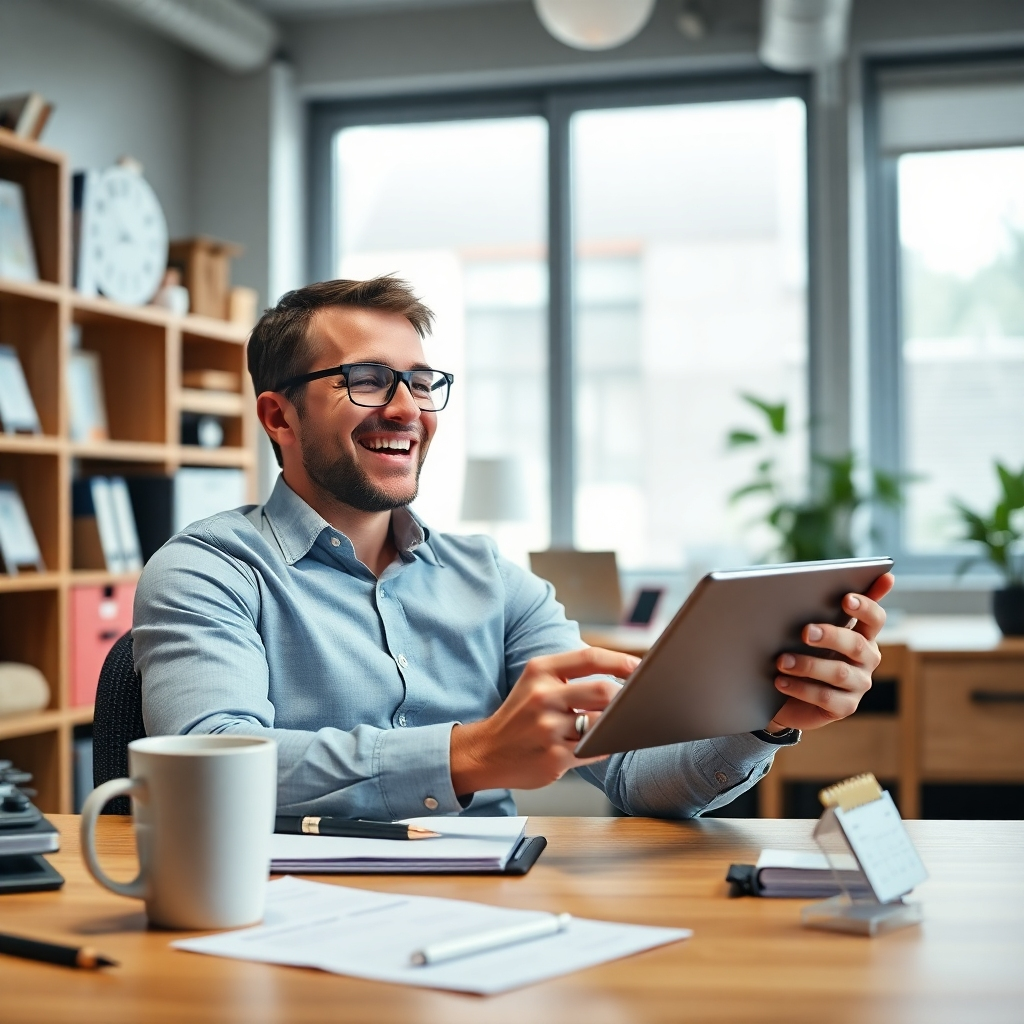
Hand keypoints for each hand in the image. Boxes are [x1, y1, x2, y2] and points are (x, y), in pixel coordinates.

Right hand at [449, 647, 638, 794]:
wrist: (486, 751)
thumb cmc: (520, 715)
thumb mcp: (535, 682)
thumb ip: (571, 675)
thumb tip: (620, 676)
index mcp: (540, 671)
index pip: (590, 658)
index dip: (621, 661)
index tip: (640, 667)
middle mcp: (543, 697)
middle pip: (603, 690)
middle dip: (625, 697)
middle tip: (637, 700)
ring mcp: (548, 729)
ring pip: (603, 723)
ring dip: (617, 723)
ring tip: (622, 722)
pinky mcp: (554, 758)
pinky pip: (595, 749)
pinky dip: (604, 745)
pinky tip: (602, 742)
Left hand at [767, 572, 894, 732]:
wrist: (787, 694)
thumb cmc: (801, 652)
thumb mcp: (810, 630)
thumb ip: (821, 607)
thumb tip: (825, 581)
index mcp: (863, 635)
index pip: (875, 619)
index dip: (865, 607)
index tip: (846, 598)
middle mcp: (867, 659)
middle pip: (856, 644)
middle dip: (830, 636)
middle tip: (805, 632)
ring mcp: (858, 684)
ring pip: (839, 673)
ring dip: (808, 665)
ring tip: (782, 661)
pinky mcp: (845, 707)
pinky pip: (826, 697)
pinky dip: (801, 688)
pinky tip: (780, 681)